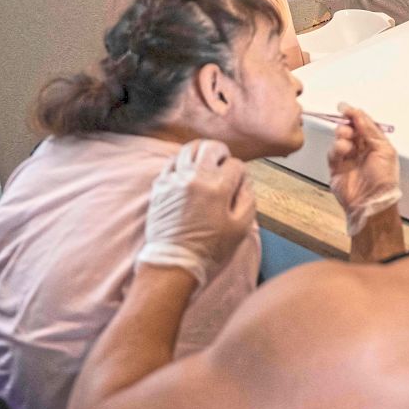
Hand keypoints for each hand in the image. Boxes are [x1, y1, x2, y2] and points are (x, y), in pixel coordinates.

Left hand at [136, 140, 255, 287]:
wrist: (175, 262)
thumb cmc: (210, 248)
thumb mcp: (242, 227)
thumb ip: (248, 198)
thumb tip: (244, 180)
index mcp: (217, 187)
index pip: (235, 164)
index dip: (240, 174)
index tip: (237, 185)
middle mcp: (195, 178)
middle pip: (210, 146)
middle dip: (221, 153)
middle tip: (223, 165)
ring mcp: (174, 180)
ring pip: (189, 149)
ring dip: (201, 154)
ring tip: (206, 165)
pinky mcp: (160, 186)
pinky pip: (172, 162)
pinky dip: (183, 163)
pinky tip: (188, 175)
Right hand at [328, 103, 401, 235]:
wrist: (370, 203)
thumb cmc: (383, 180)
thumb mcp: (384, 149)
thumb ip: (370, 129)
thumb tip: (358, 113)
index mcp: (377, 145)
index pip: (364, 125)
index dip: (356, 115)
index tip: (346, 108)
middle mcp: (363, 150)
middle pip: (351, 129)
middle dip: (347, 125)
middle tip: (347, 126)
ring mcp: (349, 159)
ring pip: (340, 139)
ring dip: (342, 135)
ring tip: (347, 139)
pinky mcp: (336, 168)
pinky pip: (332, 152)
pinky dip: (336, 148)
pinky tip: (343, 150)